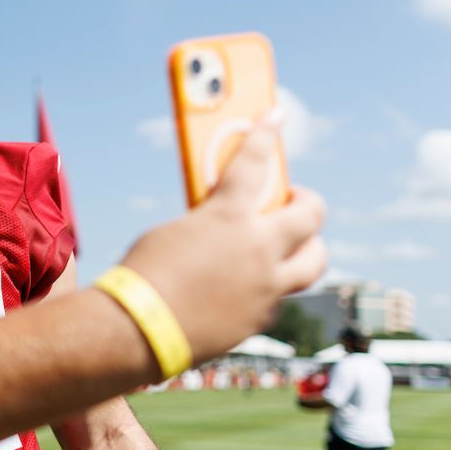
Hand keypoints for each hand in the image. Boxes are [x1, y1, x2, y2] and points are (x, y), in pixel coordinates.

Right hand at [120, 125, 325, 363]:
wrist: (137, 331)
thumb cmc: (144, 275)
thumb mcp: (173, 231)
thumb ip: (207, 219)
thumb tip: (221, 220)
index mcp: (229, 218)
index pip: (255, 162)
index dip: (266, 135)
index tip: (275, 118)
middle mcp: (258, 250)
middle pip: (311, 215)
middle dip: (308, 202)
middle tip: (295, 200)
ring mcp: (266, 288)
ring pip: (313, 262)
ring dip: (308, 248)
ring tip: (295, 245)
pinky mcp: (260, 318)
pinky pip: (279, 295)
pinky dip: (270, 284)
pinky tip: (250, 285)